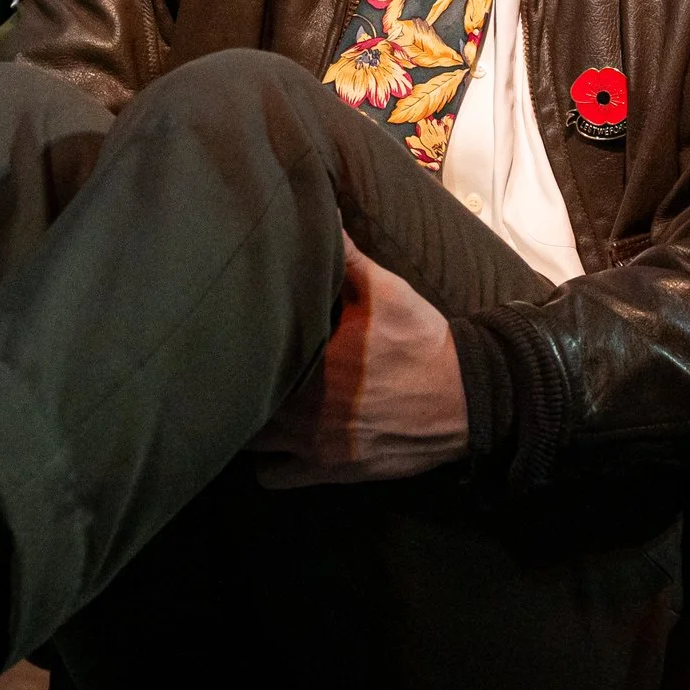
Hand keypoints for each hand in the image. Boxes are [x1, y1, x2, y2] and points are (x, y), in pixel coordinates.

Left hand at [252, 230, 468, 487]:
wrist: (466, 399)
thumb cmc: (420, 342)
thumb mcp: (385, 291)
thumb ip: (346, 257)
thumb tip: (323, 212)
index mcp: (308, 363)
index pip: (246, 358)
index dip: (227, 349)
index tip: (223, 335)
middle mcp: (300, 411)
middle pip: (237, 407)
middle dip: (229, 390)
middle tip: (228, 370)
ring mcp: (311, 447)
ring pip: (249, 446)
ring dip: (245, 425)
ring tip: (247, 403)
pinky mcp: (327, 472)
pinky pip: (274, 477)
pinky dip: (270, 463)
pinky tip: (276, 441)